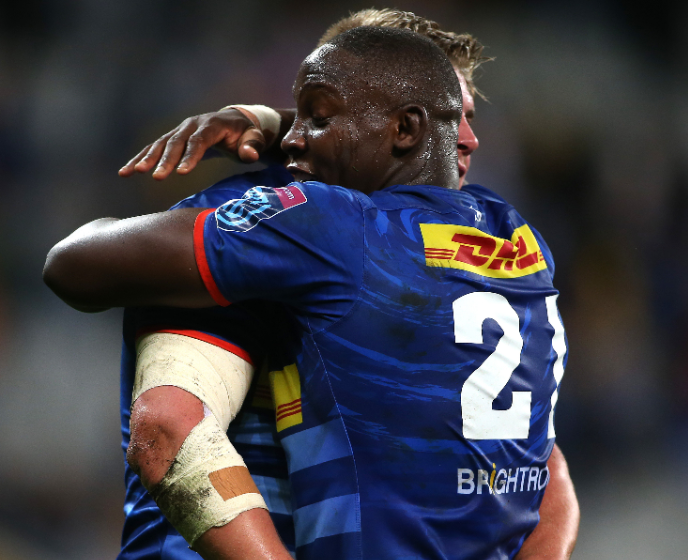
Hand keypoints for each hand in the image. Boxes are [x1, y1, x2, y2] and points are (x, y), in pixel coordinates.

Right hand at [118, 109, 267, 179]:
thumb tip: (250, 154)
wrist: (236, 122)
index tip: (182, 173)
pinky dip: (140, 158)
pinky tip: (126, 171)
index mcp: (212, 124)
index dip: (190, 156)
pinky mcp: (173, 138)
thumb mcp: (255, 137)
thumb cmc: (247, 134)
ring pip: (161, 144)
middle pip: (176, 142)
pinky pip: (154, 148)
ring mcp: (180, 130)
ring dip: (146, 158)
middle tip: (157, 177)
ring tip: (133, 172)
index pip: (199, 141)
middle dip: (165, 160)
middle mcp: (192, 125)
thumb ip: (253, 145)